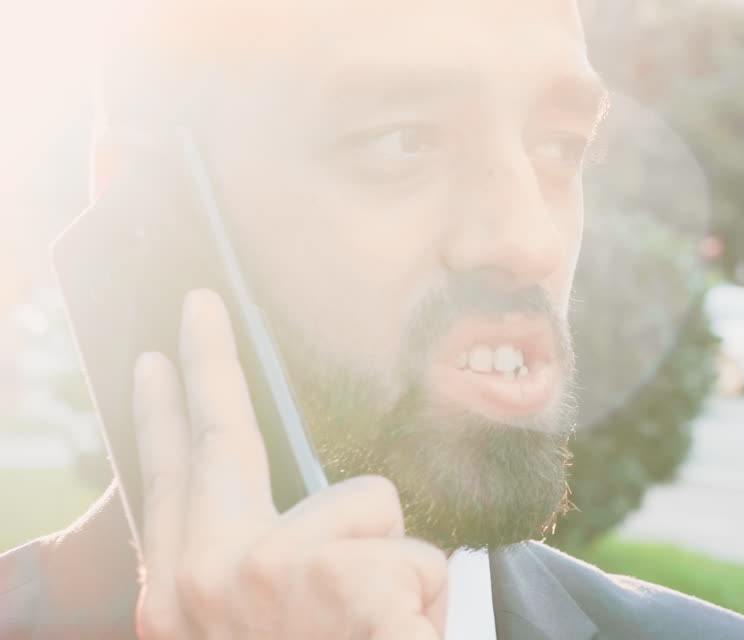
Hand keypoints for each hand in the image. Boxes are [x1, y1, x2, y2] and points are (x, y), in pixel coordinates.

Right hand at [131, 289, 446, 638]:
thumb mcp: (259, 624)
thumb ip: (264, 562)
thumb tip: (306, 496)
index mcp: (176, 598)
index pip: (165, 483)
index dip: (159, 418)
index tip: (152, 360)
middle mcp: (203, 577)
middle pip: (221, 437)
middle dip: (207, 360)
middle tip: (198, 297)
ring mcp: (268, 572)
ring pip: (372, 502)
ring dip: (398, 568)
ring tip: (384, 627)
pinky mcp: (337, 579)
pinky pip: (422, 556)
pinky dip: (431, 604)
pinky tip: (406, 635)